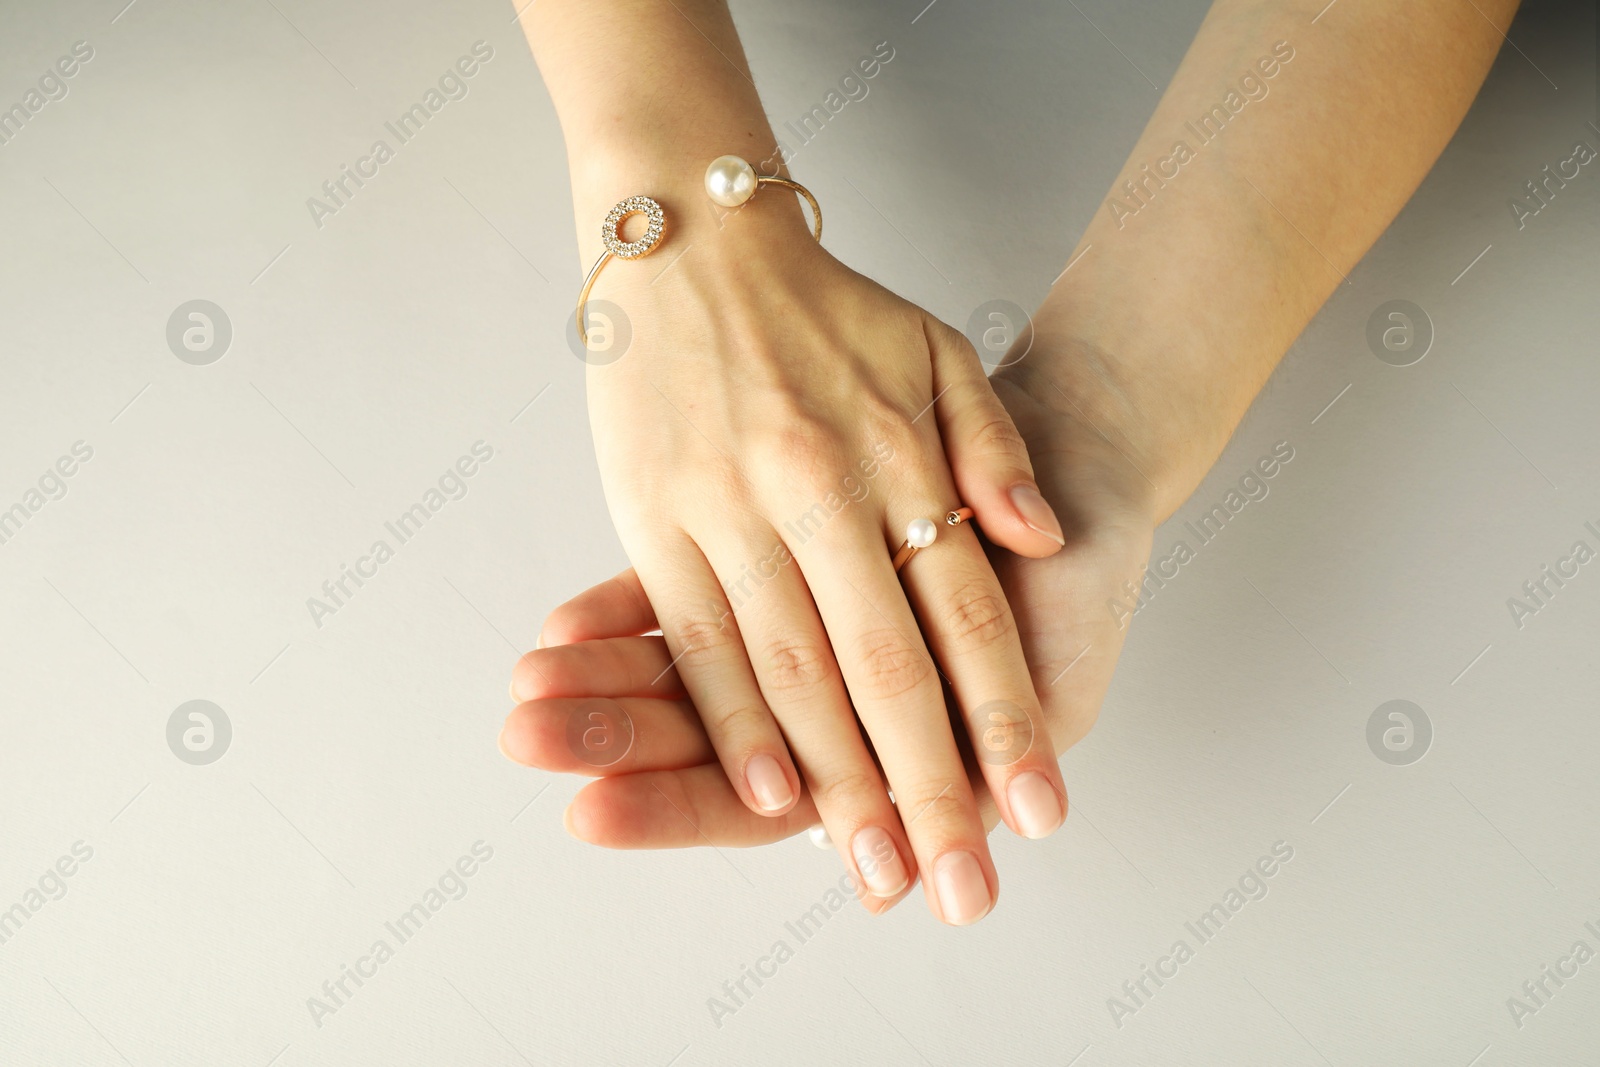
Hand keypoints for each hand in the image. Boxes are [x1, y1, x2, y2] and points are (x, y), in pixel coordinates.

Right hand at [548, 194, 1080, 922]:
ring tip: (873, 868)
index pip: (966, 620)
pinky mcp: (659, 515)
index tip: (1036, 813)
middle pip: (889, 670)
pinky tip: (764, 794)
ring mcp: (736, 507)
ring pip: (796, 672)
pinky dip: (732, 722)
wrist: (700, 235)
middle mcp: (824, 492)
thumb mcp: (940, 354)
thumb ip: (990, 449)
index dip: (1003, 719)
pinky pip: (701, 636)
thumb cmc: (830, 310)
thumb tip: (1040, 538)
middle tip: (959, 886)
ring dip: (835, 782)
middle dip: (927, 786)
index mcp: (898, 462)